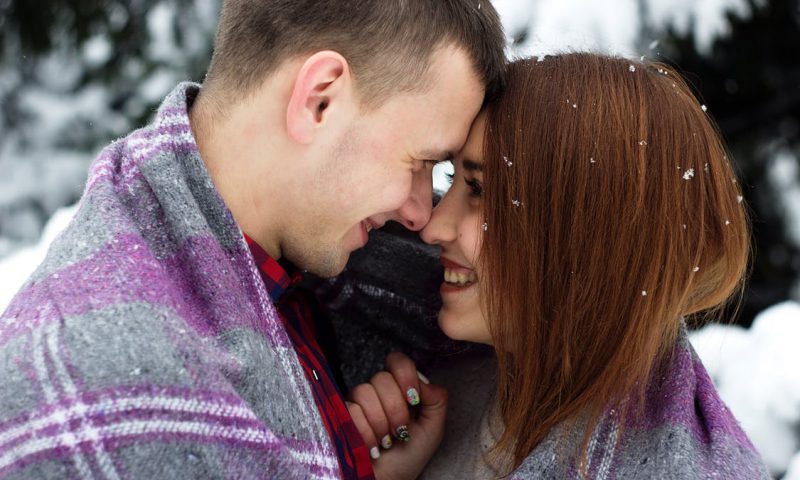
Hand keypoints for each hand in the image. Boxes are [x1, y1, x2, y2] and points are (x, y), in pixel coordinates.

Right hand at [346, 352, 447, 479]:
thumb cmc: (409, 456)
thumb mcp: (432, 428)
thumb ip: (437, 400)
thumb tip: (423, 381)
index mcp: (399, 388)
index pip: (398, 361)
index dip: (405, 375)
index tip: (412, 399)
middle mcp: (376, 391)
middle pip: (382, 378)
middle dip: (395, 409)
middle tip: (400, 430)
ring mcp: (356, 403)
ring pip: (364, 392)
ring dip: (380, 423)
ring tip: (385, 441)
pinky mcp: (340, 416)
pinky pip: (351, 411)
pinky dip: (366, 432)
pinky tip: (371, 446)